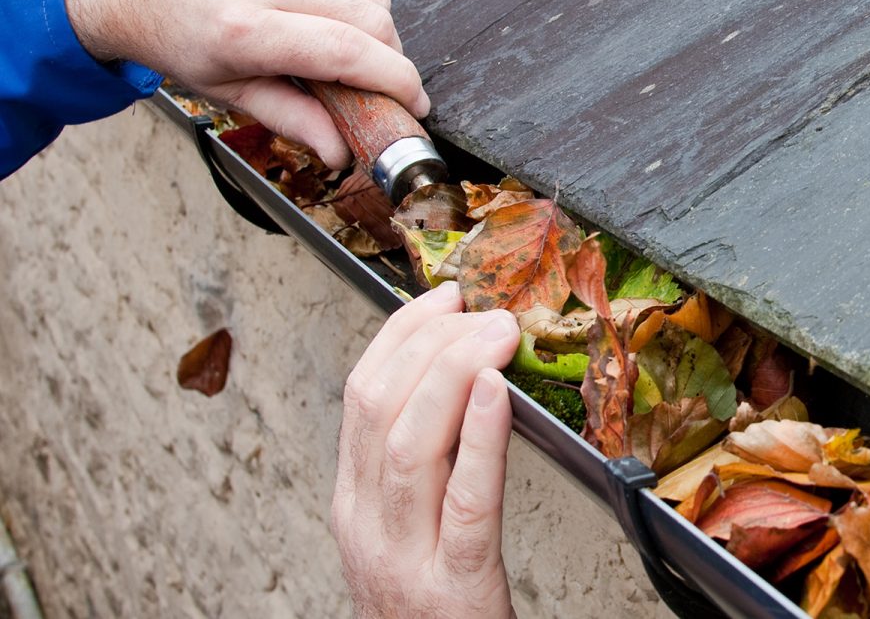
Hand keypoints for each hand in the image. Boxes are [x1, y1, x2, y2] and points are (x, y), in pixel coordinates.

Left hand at [62, 0, 429, 167]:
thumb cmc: (180, 41)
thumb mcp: (229, 92)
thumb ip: (291, 119)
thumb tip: (339, 150)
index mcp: (243, 32)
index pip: (345, 51)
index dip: (394, 79)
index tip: (413, 104)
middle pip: (369, 19)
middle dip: (393, 61)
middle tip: (388, 91)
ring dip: (380, 32)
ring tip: (357, 58)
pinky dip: (362, 5)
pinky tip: (341, 25)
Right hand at [332, 282, 519, 618]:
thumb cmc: (431, 608)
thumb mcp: (406, 531)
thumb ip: (423, 468)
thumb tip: (464, 385)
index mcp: (354, 504)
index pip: (362, 396)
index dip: (401, 335)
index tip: (442, 299)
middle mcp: (367, 525)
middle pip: (379, 407)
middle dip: (429, 342)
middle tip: (480, 309)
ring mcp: (406, 555)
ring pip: (411, 443)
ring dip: (455, 373)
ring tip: (496, 333)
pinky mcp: (455, 585)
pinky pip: (466, 499)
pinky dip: (481, 438)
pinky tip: (497, 395)